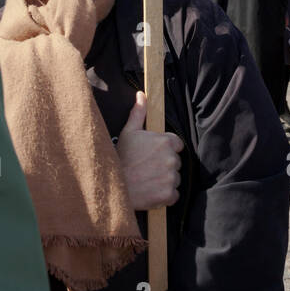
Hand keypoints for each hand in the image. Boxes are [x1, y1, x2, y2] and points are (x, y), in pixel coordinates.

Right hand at [116, 92, 182, 209]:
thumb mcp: (128, 131)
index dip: (165, 148)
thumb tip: (142, 94)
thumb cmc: (121, 157)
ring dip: (165, 180)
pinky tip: (151, 191)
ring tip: (147, 179)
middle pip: (175, 162)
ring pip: (175, 178)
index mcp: (166, 141)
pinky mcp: (169, 194)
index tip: (153, 154)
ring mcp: (171, 177)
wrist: (113, 185)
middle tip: (147, 167)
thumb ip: (139, 112)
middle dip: (165, 164)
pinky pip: (174, 195)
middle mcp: (171, 158)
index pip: (176, 144)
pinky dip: (165, 195)